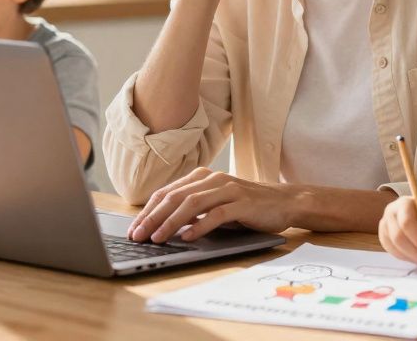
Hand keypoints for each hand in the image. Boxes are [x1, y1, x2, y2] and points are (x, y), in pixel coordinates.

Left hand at [126, 167, 296, 242]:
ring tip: (157, 238)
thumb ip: (192, 211)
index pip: (166, 194)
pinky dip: (200, 225)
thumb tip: (161, 226)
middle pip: (174, 197)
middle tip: (138, 235)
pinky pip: (217, 213)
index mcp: (200, 178)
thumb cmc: (245, 207)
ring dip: (171, 222)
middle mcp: (211, 179)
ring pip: (192, 203)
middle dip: (152, 217)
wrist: (283, 202)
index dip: (147, 211)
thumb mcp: (214, 206)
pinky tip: (188, 237)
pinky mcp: (242, 202)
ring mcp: (227, 189)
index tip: (133, 229)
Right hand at [379, 195, 416, 265]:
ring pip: (393, 245)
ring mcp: (384, 225)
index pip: (407, 222)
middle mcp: (390, 212)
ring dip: (410, 256)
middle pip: (397, 235)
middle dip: (414, 251)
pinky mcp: (383, 236)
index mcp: (404, 203)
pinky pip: (391, 251)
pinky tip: (415, 256)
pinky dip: (404, 257)